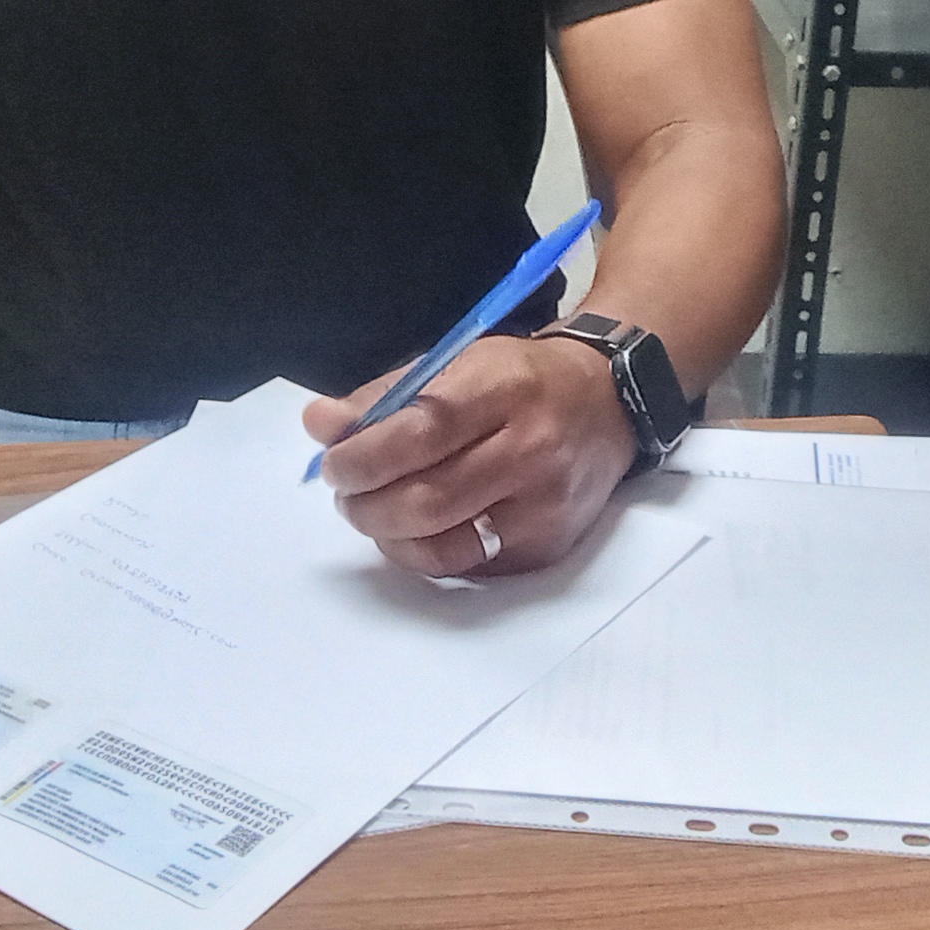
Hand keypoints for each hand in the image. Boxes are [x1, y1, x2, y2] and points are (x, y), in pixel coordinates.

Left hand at [301, 334, 633, 578]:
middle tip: (349, 494)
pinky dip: (428, 552)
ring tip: (378, 512)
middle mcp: (529, 450)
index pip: (417, 435)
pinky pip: (469, 566)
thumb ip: (385, 395)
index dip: (362, 458)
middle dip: (366, 505)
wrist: (609, 402)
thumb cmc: (520, 379)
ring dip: (389, 536)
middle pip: (425, 501)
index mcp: (502, 391)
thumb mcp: (458, 363)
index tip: (335, 464)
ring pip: (442, 547)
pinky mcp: (547, 545)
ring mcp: (543, 506)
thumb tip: (320, 425)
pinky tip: (419, 530)